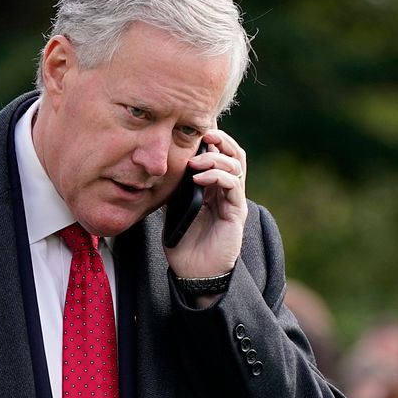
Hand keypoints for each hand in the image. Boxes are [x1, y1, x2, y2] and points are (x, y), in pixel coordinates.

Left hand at [165, 128, 247, 280]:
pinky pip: (233, 186)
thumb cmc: (183, 243)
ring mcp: (234, 200)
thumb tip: (160, 165)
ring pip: (236, 165)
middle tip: (203, 134)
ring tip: (196, 161)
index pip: (220, 153)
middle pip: (234, 153)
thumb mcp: (173, 208)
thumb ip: (173, 187)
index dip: (212, 137)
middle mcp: (227, 190)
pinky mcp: (237, 213)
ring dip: (216, 158)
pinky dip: (217, 176)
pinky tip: (199, 177)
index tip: (195, 125)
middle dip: (221, 139)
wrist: (194, 273)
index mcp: (214, 186)